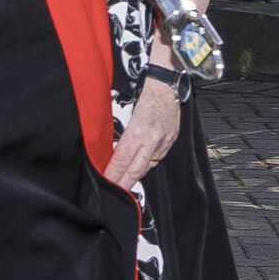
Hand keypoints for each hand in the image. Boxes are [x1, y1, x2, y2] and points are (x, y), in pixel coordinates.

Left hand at [104, 69, 183, 190]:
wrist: (166, 86)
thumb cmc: (145, 95)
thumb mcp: (126, 112)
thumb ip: (121, 133)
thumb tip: (111, 150)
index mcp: (138, 131)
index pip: (122, 159)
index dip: (114, 173)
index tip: (107, 181)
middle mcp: (152, 139)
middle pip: (136, 169)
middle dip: (125, 183)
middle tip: (116, 193)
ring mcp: (163, 142)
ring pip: (148, 166)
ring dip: (136, 177)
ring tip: (126, 185)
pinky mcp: (171, 141)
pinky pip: (157, 158)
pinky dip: (148, 165)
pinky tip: (140, 168)